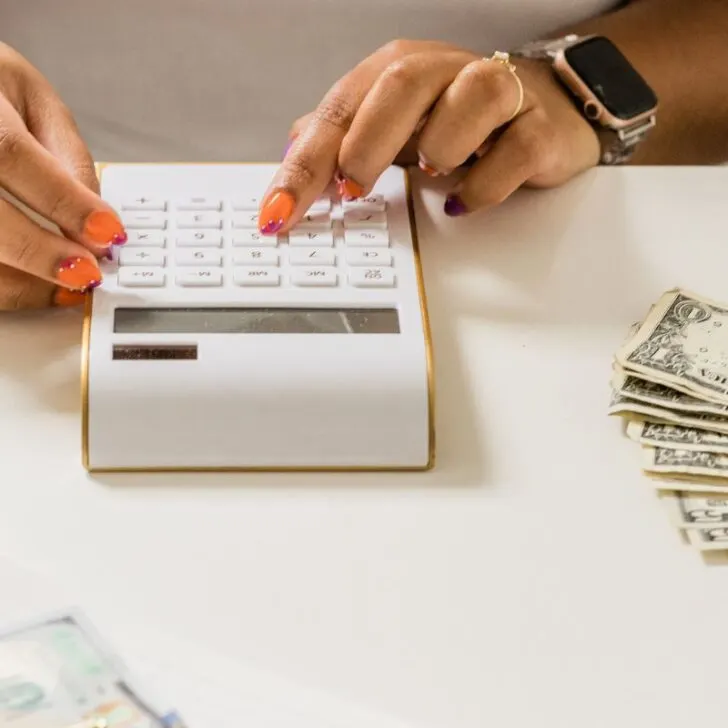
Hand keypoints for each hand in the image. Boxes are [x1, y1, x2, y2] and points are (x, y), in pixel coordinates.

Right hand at [0, 43, 127, 309]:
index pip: (10, 153)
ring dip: (20, 279)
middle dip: (40, 252)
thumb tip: (97, 218)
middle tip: (87, 272)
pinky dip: (4, 283)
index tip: (108, 233)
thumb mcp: (30, 96)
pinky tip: (30, 283)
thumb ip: (66, 154)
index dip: (63, 201)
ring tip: (65, 286)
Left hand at [257, 39, 599, 231]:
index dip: (305, 164)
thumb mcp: (391, 124)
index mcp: (398, 73)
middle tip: (353, 187)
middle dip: (368, 143)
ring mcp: (498, 97)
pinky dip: (484, 183)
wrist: (545, 106)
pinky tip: (462, 200)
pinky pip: (514, 152)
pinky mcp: (538, 129)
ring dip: (440, 144)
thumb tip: (293, 152)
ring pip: (470, 100)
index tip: (279, 212)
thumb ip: (342, 136)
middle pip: (400, 88)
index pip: (340, 111)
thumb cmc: (458, 117)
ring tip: (429, 173)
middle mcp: (445, 73)